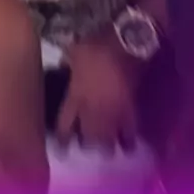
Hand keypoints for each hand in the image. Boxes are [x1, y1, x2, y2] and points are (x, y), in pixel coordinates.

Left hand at [56, 38, 138, 152]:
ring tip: (107, 148)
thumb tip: (62, 65)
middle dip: (86, 145)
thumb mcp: (75, 51)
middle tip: (87, 143)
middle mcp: (92, 111)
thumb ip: (67, 62)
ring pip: (108, 142)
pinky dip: (129, 141)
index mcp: (76, 97)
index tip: (62, 147)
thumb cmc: (97, 47)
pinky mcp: (130, 111)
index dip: (62, 140)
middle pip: (88, 140)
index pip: (65, 126)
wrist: (125, 45)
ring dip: (106, 146)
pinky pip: (130, 133)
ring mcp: (112, 114)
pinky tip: (128, 145)